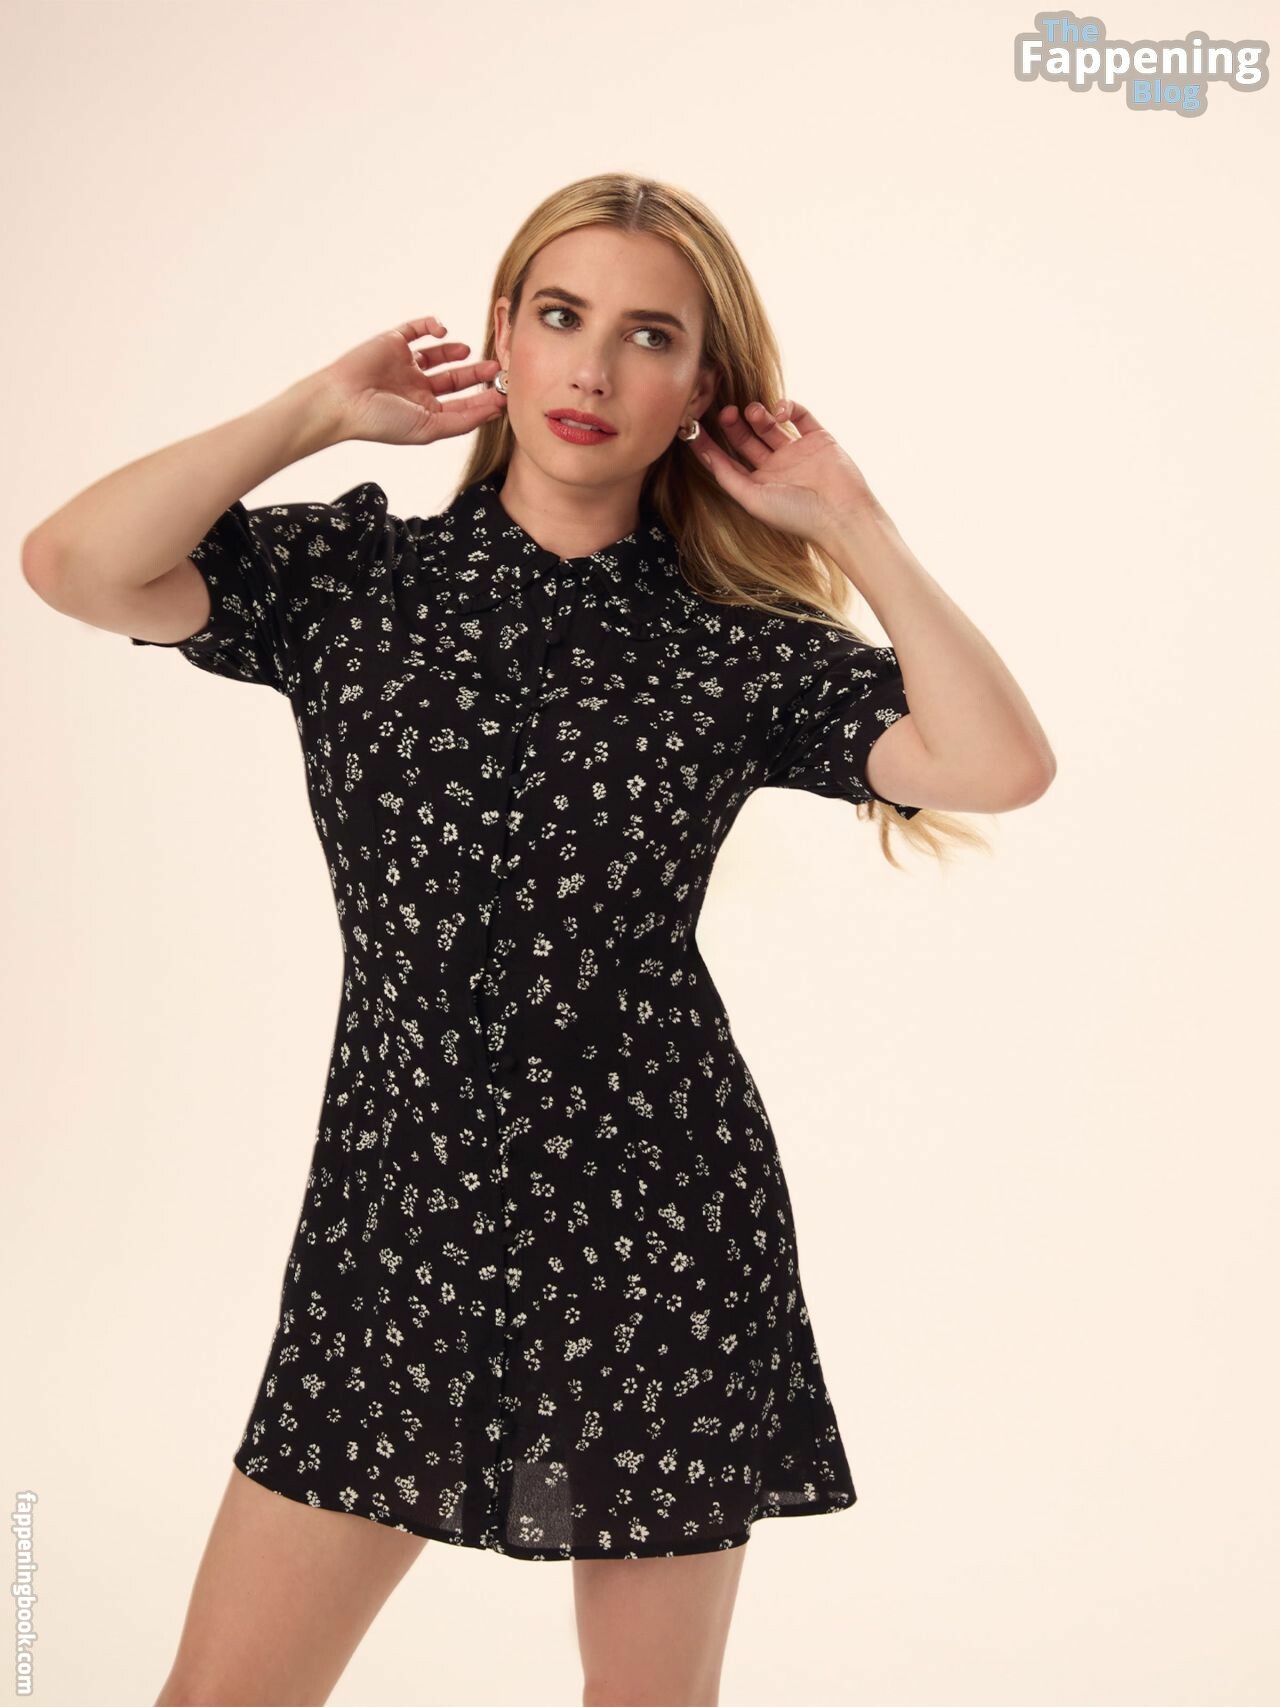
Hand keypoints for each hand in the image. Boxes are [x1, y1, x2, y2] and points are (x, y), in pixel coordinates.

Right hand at [308, 315, 507, 446]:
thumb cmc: (381, 421)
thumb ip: (462, 420)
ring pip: (438, 354)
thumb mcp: (429, 428)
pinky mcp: (393, 342)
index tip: (504, 393)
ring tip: (468, 352)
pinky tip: (442, 331)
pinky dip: (431, 326)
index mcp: (424, 411)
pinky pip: (417, 329)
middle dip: (476, 374)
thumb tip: (492, 411)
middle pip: (455, 379)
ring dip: (456, 351)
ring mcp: (405, 364)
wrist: (343, 401)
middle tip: (497, 368)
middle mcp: (416, 388)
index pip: (461, 404)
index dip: (483, 398)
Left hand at [690, 399, 880, 547]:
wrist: (841, 514)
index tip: (692, 426)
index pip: (727, 459)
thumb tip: (703, 453)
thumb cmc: (796, 515)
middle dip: (733, 424)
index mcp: (758, 485)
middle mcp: (775, 468)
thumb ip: (727, 476)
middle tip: (727, 411)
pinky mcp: (818, 439)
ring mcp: (797, 452)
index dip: (710, 443)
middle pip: (746, 439)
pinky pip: (800, 415)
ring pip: (770, 424)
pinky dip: (788, 406)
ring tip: (753, 411)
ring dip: (758, 413)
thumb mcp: (753, 498)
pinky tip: (780, 411)